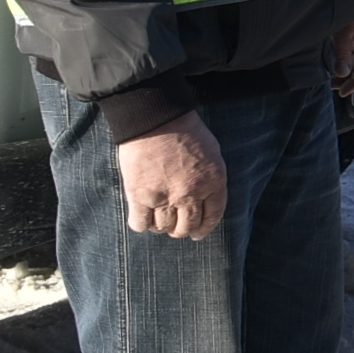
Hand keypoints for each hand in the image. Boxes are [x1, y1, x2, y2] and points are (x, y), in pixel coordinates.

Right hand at [118, 113, 226, 239]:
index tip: (197, 234)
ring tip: (158, 218)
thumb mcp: (211, 152)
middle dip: (182, 230)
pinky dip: (141, 224)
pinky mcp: (140, 196)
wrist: (156, 118)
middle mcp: (191, 194)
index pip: (212, 216)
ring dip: (161, 226)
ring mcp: (165, 197)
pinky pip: (141, 223)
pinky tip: (142, 217)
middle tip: (176, 228)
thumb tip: (204, 199)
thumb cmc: (185, 130)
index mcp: (213, 181)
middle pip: (187, 226)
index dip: (204, 229)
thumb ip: (210, 178)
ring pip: (164, 227)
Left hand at [331, 10, 353, 95]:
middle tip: (337, 89)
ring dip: (350, 71)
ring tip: (334, 81)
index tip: (343, 92)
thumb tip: (341, 74)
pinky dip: (348, 61)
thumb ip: (342, 52)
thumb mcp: (341, 29)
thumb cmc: (347, 2)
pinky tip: (338, 65)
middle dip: (353, 79)